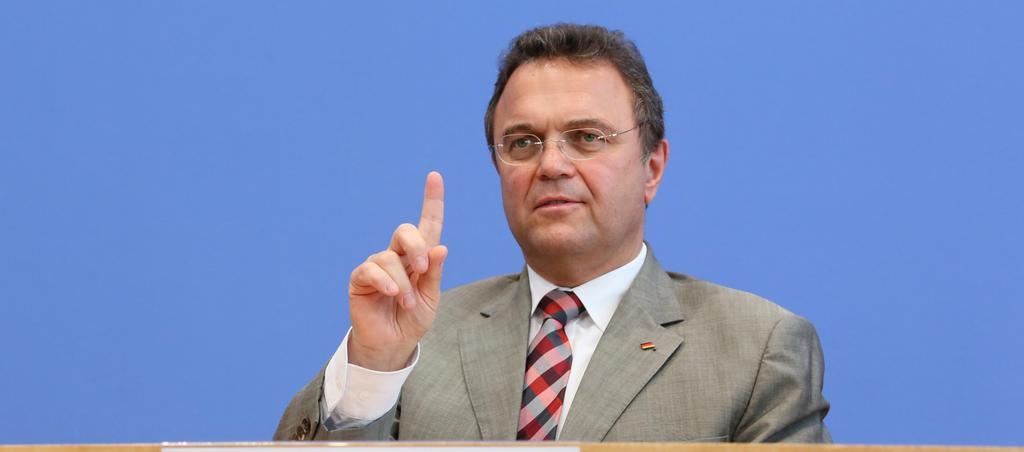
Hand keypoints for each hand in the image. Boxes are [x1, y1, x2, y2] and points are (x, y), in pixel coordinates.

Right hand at [347, 171, 447, 370]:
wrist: (393, 344)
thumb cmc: (412, 319)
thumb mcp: (431, 297)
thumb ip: (434, 273)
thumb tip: (440, 248)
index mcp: (419, 257)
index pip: (427, 224)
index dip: (432, 200)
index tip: (435, 176)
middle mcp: (397, 255)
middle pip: (405, 231)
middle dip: (416, 246)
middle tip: (422, 269)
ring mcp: (377, 265)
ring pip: (389, 257)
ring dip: (403, 282)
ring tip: (408, 303)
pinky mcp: (360, 279)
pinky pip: (371, 270)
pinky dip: (385, 281)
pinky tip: (394, 294)